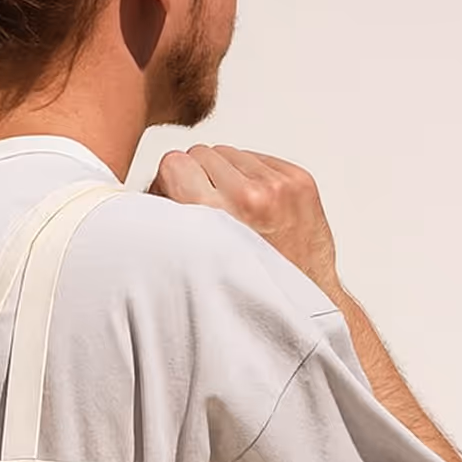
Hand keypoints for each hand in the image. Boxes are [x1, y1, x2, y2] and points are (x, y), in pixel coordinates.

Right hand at [149, 145, 341, 296]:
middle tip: (207, 213)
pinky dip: (252, 177)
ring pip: (230, 153)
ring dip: (226, 176)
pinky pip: (259, 159)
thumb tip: (154, 189)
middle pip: (202, 153)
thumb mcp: (197, 266)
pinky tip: (256, 210)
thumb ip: (174, 222)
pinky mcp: (299, 181)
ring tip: (234, 214)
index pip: (174, 163)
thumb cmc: (249, 294)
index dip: (171, 182)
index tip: (177, 202)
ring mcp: (279, 185)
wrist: (307, 308)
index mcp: (217, 215)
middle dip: (198, 178)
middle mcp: (250, 196)